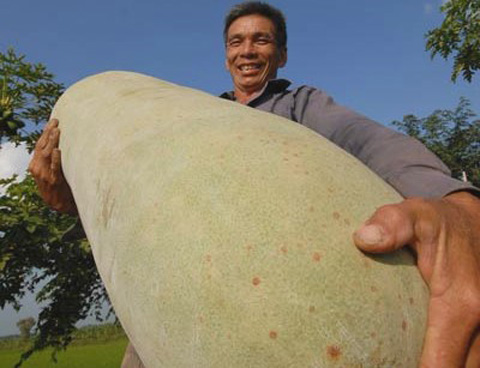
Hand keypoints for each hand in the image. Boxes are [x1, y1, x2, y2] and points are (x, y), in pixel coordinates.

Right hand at [28, 118, 77, 214]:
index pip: (39, 144)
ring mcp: (44, 174)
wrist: (58, 205)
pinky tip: (58, 151)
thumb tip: (63, 142)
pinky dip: (56, 159)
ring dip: (52, 141)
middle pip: (42, 146)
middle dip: (48, 132)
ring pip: (47, 154)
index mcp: (35, 164)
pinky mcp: (54, 181)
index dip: (45, 132)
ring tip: (57, 130)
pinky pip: (54, 168)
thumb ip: (53, 159)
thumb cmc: (59, 185)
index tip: (53, 121)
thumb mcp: (50, 171)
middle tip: (56, 121)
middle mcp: (37, 167)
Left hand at [353, 192, 479, 367]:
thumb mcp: (416, 215)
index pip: (442, 364)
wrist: (477, 222)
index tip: (389, 366)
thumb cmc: (441, 222)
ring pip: (468, 366)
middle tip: (388, 363)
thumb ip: (392, 224)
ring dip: (441, 365)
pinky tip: (425, 354)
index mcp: (462, 303)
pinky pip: (472, 358)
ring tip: (400, 360)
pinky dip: (452, 360)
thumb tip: (363, 238)